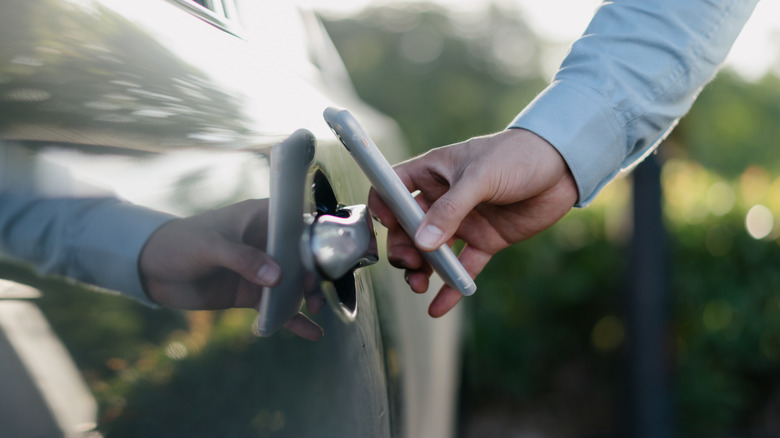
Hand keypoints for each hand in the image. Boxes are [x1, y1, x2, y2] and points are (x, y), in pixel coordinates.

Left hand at [139, 199, 322, 340]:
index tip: (328, 255)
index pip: (297, 223)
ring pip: (294, 282)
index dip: (316, 236)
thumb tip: (276, 277)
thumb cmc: (179, 243)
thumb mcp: (210, 246)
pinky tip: (311, 333)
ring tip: (316, 310)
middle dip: (315, 273)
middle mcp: (267, 242)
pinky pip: (277, 307)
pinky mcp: (251, 293)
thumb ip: (243, 259)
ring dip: (308, 296)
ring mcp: (261, 269)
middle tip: (315, 290)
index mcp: (261, 218)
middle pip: (302, 256)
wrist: (151, 269)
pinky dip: (293, 319)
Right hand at [369, 128, 576, 316]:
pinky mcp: (485, 241)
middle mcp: (443, 199)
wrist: (564, 167)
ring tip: (419, 285)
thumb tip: (423, 244)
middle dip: (402, 247)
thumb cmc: (518, 155)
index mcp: (433, 172)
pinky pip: (463, 267)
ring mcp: (464, 222)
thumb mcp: (479, 177)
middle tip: (410, 262)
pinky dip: (450, 288)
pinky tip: (438, 308)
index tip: (387, 225)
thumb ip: (450, 210)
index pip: (392, 188)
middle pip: (408, 227)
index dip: (383, 207)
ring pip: (431, 251)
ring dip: (421, 270)